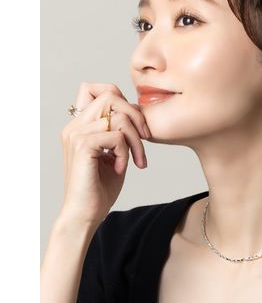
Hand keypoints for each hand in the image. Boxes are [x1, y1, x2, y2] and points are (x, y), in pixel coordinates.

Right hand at [59, 82, 150, 224]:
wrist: (85, 214)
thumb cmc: (100, 188)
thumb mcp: (115, 154)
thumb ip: (119, 133)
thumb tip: (135, 113)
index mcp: (80, 125)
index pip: (96, 89)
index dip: (121, 99)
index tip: (136, 126)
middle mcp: (75, 126)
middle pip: (111, 96)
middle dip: (136, 116)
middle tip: (146, 139)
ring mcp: (76, 134)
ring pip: (118, 117)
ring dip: (135, 140)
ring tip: (136, 161)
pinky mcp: (82, 147)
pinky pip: (116, 136)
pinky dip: (126, 152)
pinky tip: (121, 168)